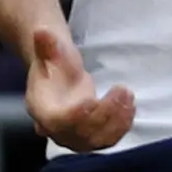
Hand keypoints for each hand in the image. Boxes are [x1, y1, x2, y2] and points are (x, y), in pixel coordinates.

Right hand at [26, 26, 135, 150]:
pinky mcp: (90, 138)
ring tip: (128, 96)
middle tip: (122, 90)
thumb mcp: (50, 49)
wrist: (58, 75)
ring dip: (117, 122)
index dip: (74, 116)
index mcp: (41, 109)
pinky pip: (108, 140)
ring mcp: (73, 137)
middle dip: (104, 114)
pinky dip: (121, 126)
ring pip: (97, 141)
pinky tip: (130, 107)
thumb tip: (41, 31)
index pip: (57, 121)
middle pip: (80, 133)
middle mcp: (55, 129)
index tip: (91, 100)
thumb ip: (47, 44)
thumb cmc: (54, 62)